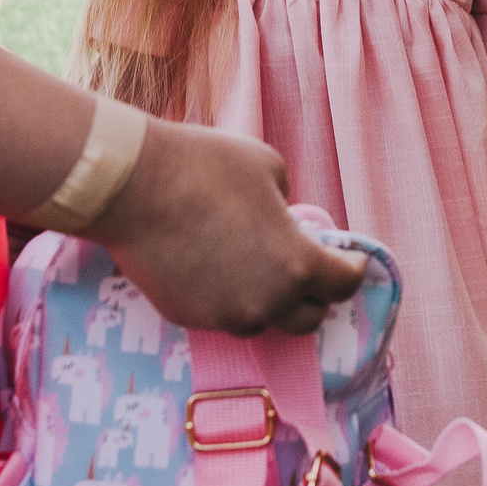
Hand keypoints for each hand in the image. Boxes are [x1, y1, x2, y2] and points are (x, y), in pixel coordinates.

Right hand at [90, 118, 365, 337]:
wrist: (133, 186)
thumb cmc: (207, 165)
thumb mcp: (268, 167)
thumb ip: (286, 204)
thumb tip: (283, 220)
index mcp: (297, 264)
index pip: (343, 285)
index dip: (353, 270)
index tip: (351, 260)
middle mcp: (266, 301)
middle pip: (307, 319)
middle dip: (314, 295)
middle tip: (306, 270)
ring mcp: (224, 316)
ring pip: (261, 320)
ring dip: (268, 300)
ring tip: (254, 267)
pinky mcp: (188, 319)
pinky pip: (221, 316)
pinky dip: (227, 299)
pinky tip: (214, 268)